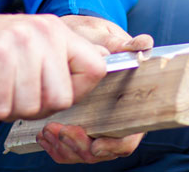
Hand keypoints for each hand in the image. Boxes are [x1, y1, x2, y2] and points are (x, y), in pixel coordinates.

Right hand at [0, 13, 105, 122]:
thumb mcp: (35, 43)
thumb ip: (66, 56)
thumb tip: (104, 62)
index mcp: (57, 32)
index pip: (95, 68)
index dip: (78, 91)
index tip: (54, 92)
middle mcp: (42, 35)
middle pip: (61, 98)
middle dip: (35, 106)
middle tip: (13, 92)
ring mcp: (19, 45)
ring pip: (29, 106)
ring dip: (6, 108)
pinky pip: (0, 108)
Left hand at [31, 15, 151, 162]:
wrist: (67, 36)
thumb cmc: (90, 37)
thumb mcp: (103, 36)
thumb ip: (122, 44)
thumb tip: (144, 44)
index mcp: (130, 101)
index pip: (130, 134)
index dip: (115, 144)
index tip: (96, 144)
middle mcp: (114, 118)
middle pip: (104, 150)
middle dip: (81, 147)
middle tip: (61, 131)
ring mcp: (94, 125)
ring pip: (83, 152)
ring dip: (64, 147)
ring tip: (48, 130)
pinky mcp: (76, 127)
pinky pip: (68, 149)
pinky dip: (55, 147)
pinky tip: (45, 135)